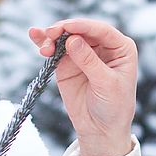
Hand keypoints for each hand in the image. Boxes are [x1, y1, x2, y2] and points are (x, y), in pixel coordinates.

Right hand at [29, 19, 136, 155]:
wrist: (101, 129)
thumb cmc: (114, 106)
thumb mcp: (106, 84)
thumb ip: (89, 61)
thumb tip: (72, 39)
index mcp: (121, 48)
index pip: (101, 30)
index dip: (83, 26)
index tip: (67, 26)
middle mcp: (103, 46)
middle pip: (81, 30)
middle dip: (64, 30)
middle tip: (50, 34)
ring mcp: (84, 53)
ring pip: (66, 37)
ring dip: (52, 37)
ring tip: (44, 46)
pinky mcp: (68, 63)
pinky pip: (55, 49)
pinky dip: (45, 42)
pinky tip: (35, 36)